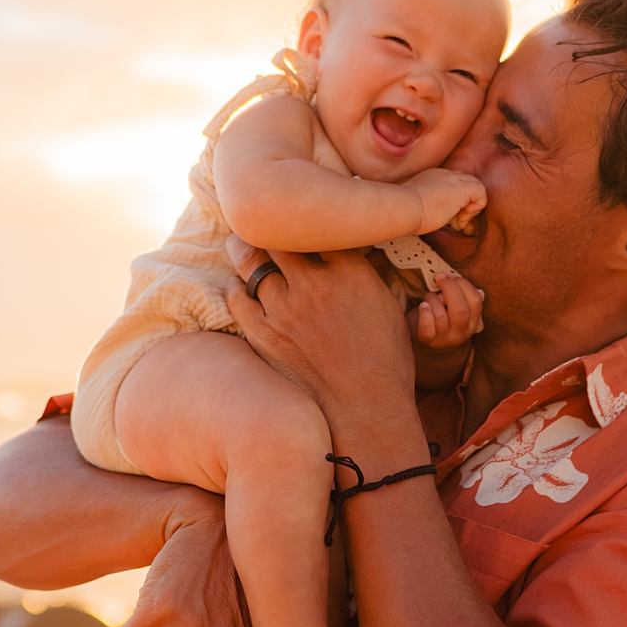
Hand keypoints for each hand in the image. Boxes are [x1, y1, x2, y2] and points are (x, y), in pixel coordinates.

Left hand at [223, 235, 417, 431]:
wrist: (364, 410)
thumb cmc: (386, 363)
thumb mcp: (390, 309)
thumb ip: (369, 276)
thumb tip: (361, 257)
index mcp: (351, 272)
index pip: (320, 226)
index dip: (310, 219)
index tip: (305, 217)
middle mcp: (314, 283)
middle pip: (280, 234)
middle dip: (271, 225)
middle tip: (263, 220)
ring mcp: (284, 307)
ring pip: (250, 260)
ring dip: (244, 248)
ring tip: (240, 242)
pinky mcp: (262, 333)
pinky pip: (236, 296)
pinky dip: (236, 286)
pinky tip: (240, 285)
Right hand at [403, 167, 485, 235]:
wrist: (404, 207)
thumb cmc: (404, 211)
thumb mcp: (415, 205)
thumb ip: (426, 204)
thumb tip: (430, 215)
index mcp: (432, 177)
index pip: (452, 185)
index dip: (454, 203)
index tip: (447, 218)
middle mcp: (445, 175)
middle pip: (466, 185)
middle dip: (464, 205)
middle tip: (454, 222)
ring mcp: (454, 179)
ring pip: (475, 189)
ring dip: (469, 208)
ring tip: (457, 222)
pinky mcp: (463, 188)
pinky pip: (481, 194)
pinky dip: (474, 210)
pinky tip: (460, 220)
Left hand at [409, 273, 484, 350]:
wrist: (424, 333)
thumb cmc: (440, 311)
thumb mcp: (453, 303)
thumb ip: (458, 292)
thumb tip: (449, 278)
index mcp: (473, 321)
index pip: (476, 300)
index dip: (463, 284)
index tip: (450, 276)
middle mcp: (462, 332)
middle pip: (460, 309)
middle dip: (449, 288)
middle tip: (439, 277)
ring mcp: (446, 339)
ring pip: (441, 315)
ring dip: (433, 299)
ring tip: (428, 297)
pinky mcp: (429, 341)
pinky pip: (427, 328)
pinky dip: (424, 314)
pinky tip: (422, 305)